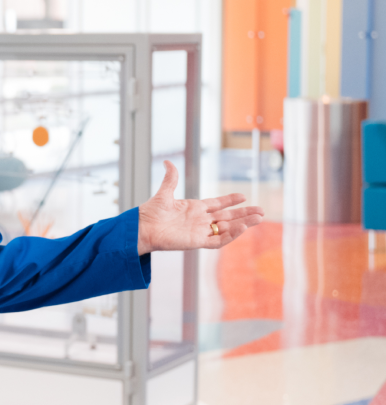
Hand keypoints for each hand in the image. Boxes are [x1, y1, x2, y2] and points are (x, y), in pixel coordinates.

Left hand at [137, 161, 263, 254]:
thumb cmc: (150, 212)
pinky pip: (218, 240)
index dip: (230, 201)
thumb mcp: (164, 193)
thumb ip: (171, 178)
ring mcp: (199, 232)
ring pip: (227, 229)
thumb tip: (168, 162)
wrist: (142, 228)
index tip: (243, 196)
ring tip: (259, 218)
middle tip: (261, 211)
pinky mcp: (196, 242)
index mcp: (194, 208)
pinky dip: (230, 235)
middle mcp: (199, 221)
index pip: (217, 204)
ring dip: (243, 224)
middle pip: (227, 217)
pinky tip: (241, 228)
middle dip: (244, 214)